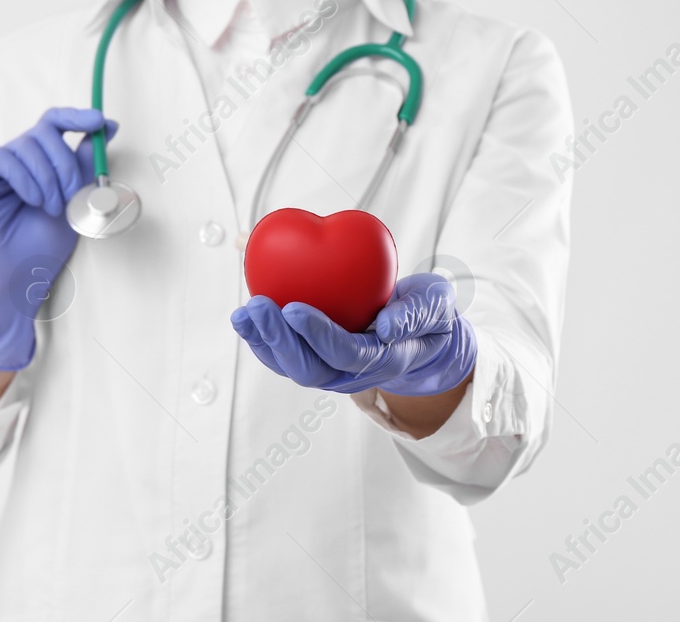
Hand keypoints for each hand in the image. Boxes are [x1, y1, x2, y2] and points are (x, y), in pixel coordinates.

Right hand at [0, 107, 116, 370]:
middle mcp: (14, 161)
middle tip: (71, 193)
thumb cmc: (45, 245)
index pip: (53, 124)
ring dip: (47, 176)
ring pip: (24, 144)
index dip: (76, 116)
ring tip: (52, 207)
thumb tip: (106, 126)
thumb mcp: (76, 198)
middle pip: (42, 132)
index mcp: (38, 162)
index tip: (98, 121)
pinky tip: (32, 200)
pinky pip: (1, 159)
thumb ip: (85, 163)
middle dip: (64, 161)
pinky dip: (24, 178)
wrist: (22, 279)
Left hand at [229, 273, 475, 396]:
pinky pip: (285, 356)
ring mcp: (332, 370)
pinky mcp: (316, 359)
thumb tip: (384, 326)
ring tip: (243, 313)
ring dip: (263, 341)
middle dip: (278, 340)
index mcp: (385, 359)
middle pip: (310, 368)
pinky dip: (262, 338)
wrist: (421, 334)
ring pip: (291, 366)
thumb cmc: (427, 315)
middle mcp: (353, 373)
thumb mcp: (436, 307)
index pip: (346, 354)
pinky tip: (246, 317)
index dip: (318, 335)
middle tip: (257, 305)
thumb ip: (417, 313)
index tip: (294, 308)